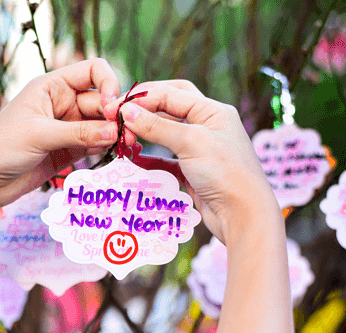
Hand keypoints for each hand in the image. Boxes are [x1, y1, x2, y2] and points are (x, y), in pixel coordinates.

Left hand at [0, 58, 120, 219]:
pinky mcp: (68, 151)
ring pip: (101, 125)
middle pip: (100, 102)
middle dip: (116, 115)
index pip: (92, 71)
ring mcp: (66, 128)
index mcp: (51, 86)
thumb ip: (78, 133)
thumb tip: (114, 131)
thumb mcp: (40, 134)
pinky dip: (108, 147)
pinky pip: (94, 144)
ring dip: (116, 133)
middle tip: (128, 134)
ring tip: (129, 145)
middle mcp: (62, 104)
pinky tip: (122, 152)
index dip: (108, 84)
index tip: (112, 107)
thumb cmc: (2, 147)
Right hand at [103, 80, 281, 244]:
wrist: (241, 214)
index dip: (142, 99)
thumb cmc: (224, 172)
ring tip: (124, 139)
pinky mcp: (192, 172)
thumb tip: (127, 112)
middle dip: (145, 109)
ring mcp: (200, 149)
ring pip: (166, 134)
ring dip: (145, 134)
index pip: (172, 94)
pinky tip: (134, 161)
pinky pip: (165, 160)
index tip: (116, 109)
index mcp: (212, 111)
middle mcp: (207, 126)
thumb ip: (157, 126)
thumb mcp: (190, 142)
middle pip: (170, 107)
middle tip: (119, 116)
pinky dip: (149, 159)